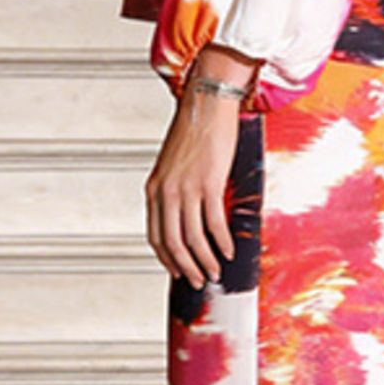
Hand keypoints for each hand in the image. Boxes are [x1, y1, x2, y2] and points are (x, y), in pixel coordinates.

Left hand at [144, 47, 257, 288]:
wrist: (207, 103)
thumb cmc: (195, 131)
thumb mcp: (175, 165)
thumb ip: (177, 190)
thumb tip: (190, 216)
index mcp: (154, 189)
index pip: (155, 235)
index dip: (166, 259)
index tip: (178, 272)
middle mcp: (166, 191)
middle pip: (172, 242)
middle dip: (187, 267)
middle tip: (200, 281)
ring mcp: (186, 188)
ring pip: (193, 237)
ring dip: (205, 260)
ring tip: (216, 273)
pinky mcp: (208, 183)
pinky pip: (214, 222)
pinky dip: (221, 241)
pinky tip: (229, 251)